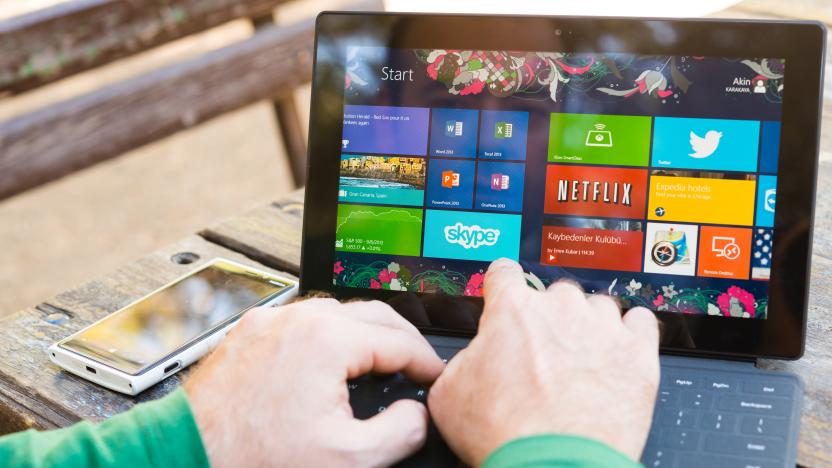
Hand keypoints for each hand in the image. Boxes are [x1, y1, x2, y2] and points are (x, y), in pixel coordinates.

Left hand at [184, 298, 443, 466]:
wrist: (187, 457)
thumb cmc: (253, 460)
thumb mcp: (347, 458)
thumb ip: (400, 432)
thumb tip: (416, 413)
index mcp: (327, 340)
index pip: (399, 340)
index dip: (426, 360)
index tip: (434, 376)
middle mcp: (297, 319)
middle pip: (372, 314)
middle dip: (402, 339)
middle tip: (416, 365)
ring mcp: (269, 322)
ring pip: (335, 312)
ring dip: (364, 333)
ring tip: (379, 362)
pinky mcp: (249, 333)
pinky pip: (301, 321)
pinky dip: (327, 335)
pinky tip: (330, 360)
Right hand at [428, 259, 659, 464]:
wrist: (553, 466)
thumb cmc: (505, 434)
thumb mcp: (447, 395)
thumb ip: (461, 361)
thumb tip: (469, 361)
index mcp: (512, 310)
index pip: (504, 273)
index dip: (502, 286)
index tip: (507, 297)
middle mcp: (560, 309)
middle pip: (555, 294)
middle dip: (548, 320)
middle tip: (543, 357)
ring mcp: (603, 327)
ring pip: (597, 308)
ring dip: (589, 328)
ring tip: (582, 364)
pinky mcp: (638, 352)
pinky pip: (642, 322)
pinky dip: (631, 335)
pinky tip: (618, 355)